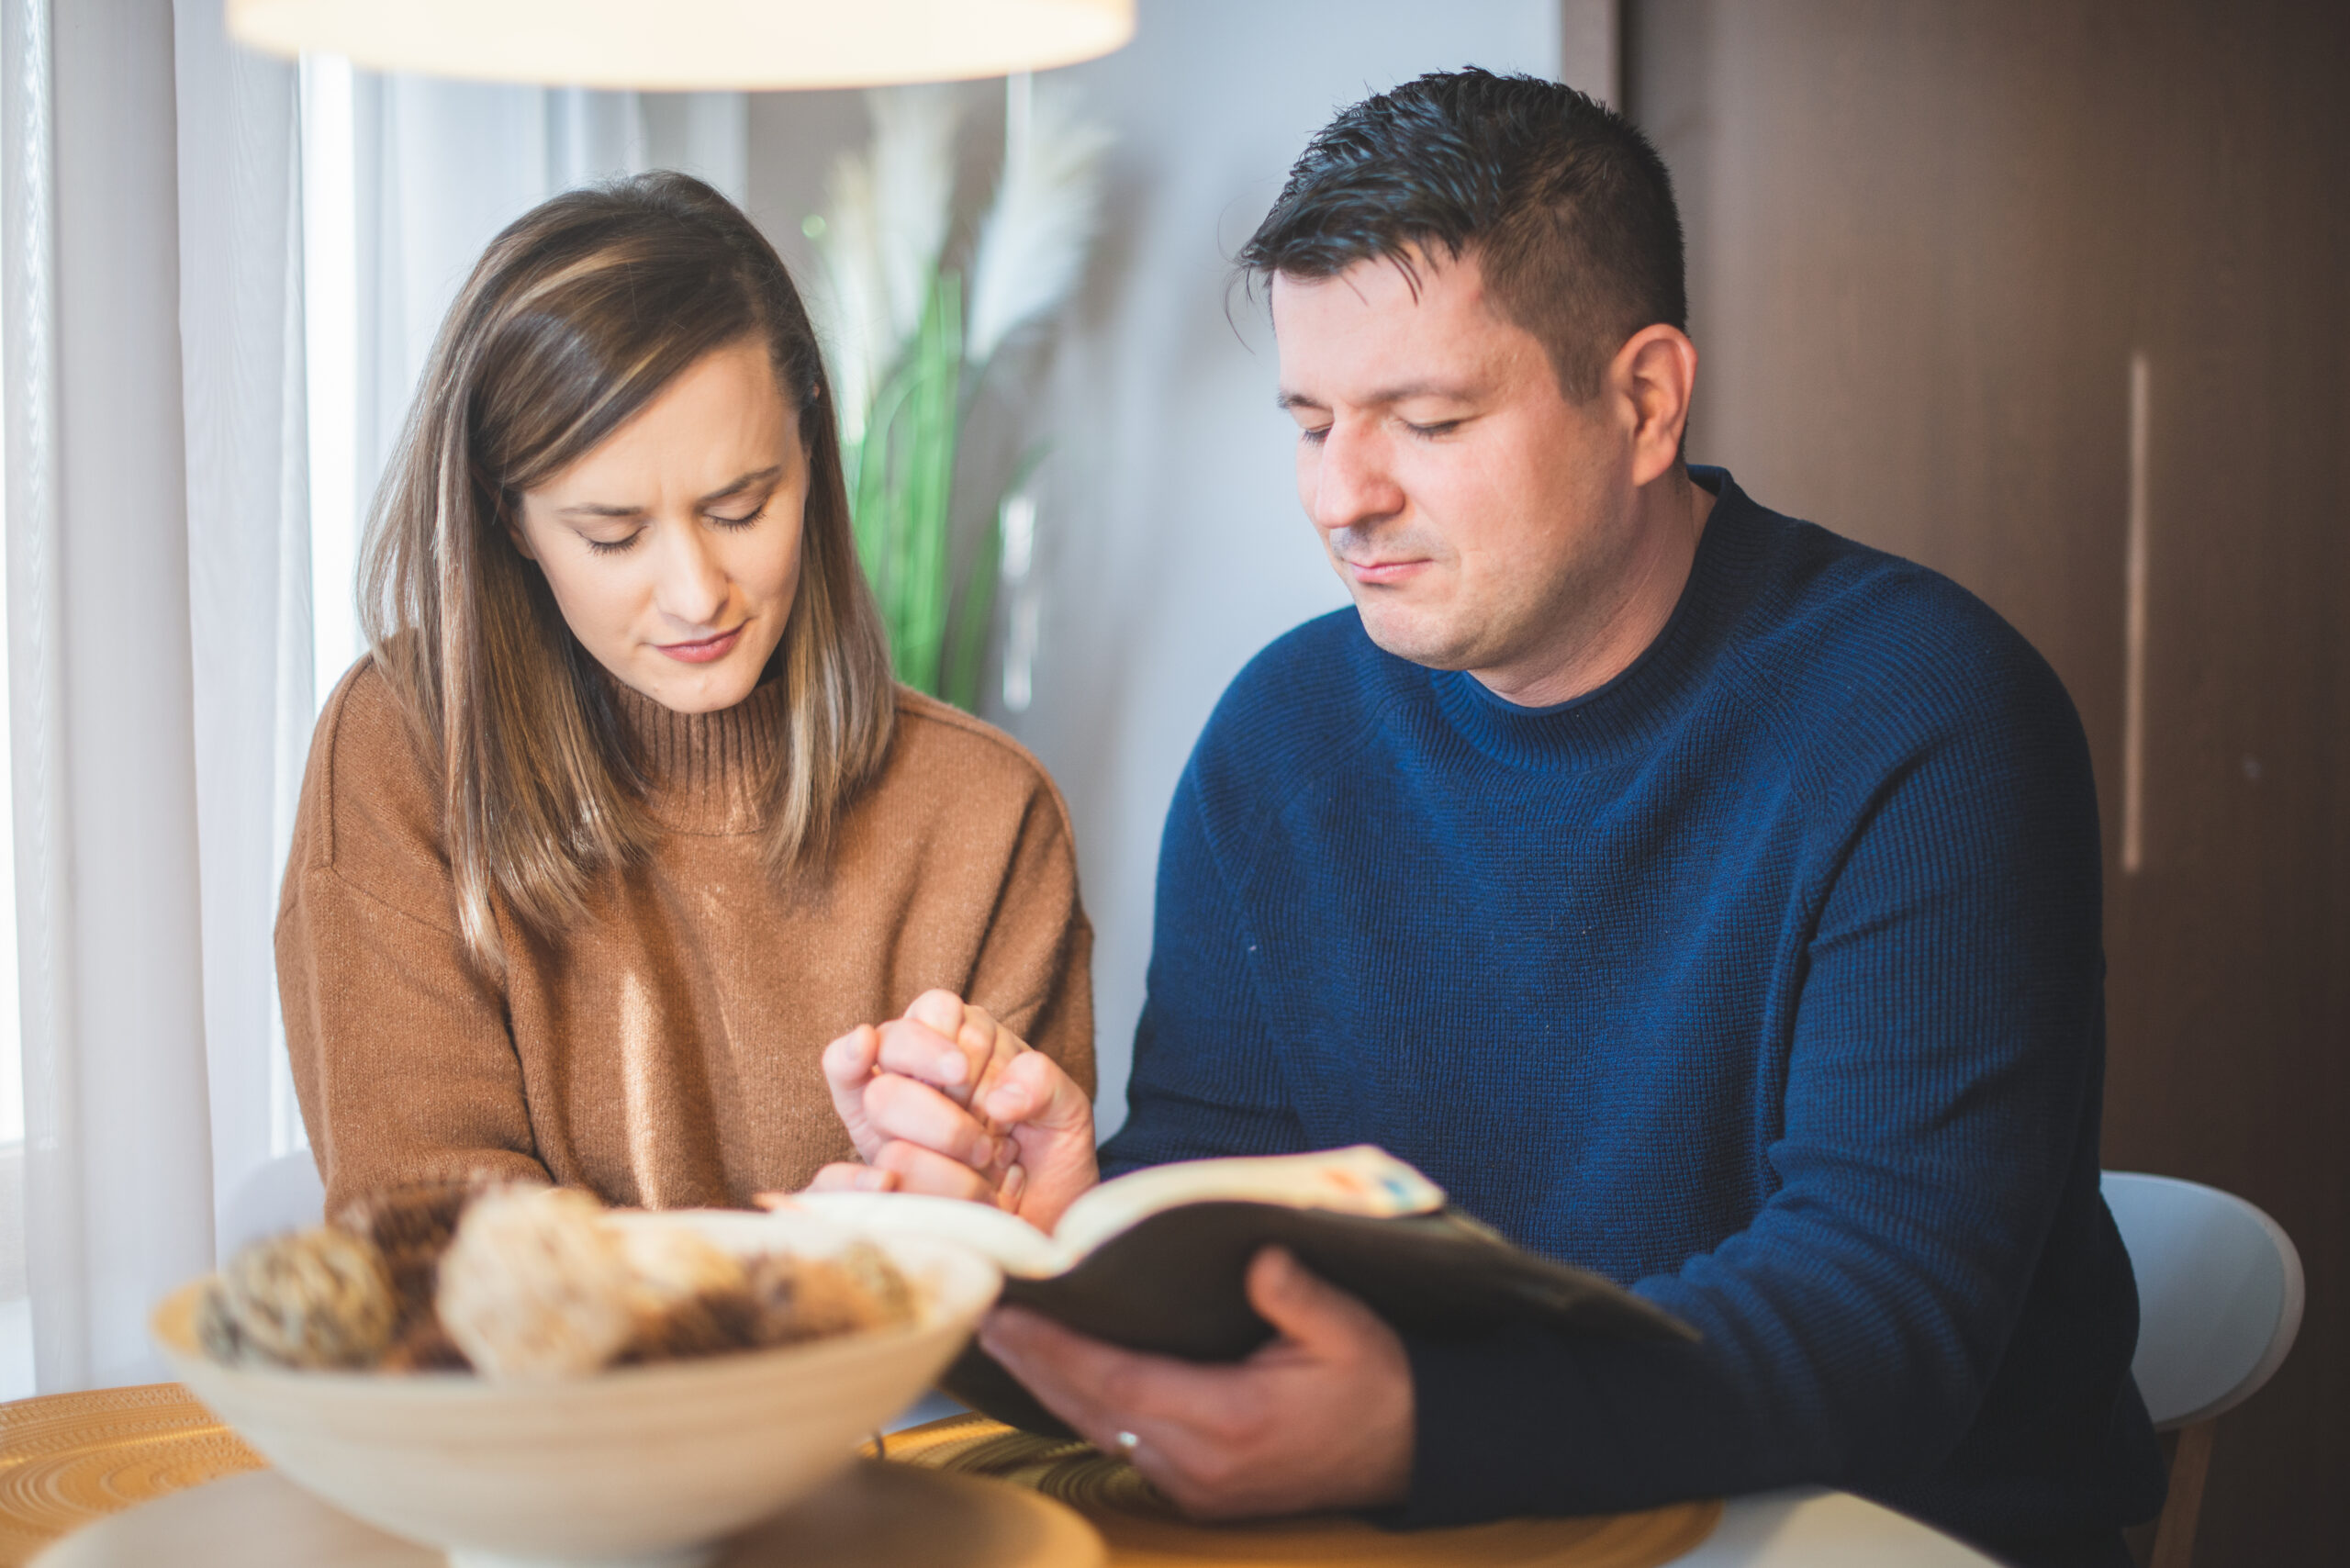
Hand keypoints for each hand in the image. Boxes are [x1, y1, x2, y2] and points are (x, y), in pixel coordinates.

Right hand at [802, 990, 1097, 1226]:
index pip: (932, 1010)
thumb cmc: (1049, 1164)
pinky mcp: (869, 1184)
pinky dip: (853, 1179)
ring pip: (877, 1105)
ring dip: (935, 1148)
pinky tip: (884, 1184)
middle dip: (942, 1108)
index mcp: (959, 1045)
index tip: (963, 1075)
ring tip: (978, 1174)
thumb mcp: (1067, 1116)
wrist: (1044, 1232)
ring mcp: (884, 1130)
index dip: (941, 1042)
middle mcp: (913, 1077)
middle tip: (983, 1143)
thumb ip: (1043, 1085)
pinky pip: (831, 1178)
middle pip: (892, 1052)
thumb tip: (1001, 1098)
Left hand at [978, 1247, 1414, 1517]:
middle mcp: (1204, 1464)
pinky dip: (1087, 1410)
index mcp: (1234, 1420)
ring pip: (1102, 1434)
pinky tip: (1061, 1377)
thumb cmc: (1380, 1383)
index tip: (1012, 1316)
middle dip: (1035, 1365)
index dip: (1059, 1352)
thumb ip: (1298, 1294)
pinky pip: (1126, 1448)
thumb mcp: (1350, 1328)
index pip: (1121, 1382)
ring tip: (1007, 1341)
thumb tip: (1257, 1257)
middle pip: (1094, 1412)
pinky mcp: (1201, 1495)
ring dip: (1052, 1388)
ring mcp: (1198, 1487)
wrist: (1413, 1450)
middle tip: (984, 1319)